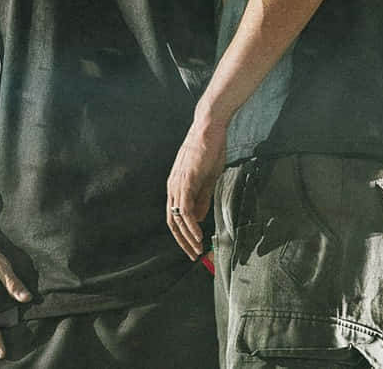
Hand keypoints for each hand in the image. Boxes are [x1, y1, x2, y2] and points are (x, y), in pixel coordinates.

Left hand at [166, 114, 226, 259]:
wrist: (210, 128)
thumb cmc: (210, 149)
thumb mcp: (207, 178)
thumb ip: (202, 198)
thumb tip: (198, 218)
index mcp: (177, 186)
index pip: (174, 216)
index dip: (182, 233)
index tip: (192, 246)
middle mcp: (173, 187)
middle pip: (172, 222)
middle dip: (182, 241)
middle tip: (193, 255)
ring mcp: (178, 185)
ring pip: (177, 219)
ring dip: (188, 237)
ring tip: (197, 250)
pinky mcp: (186, 182)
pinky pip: (185, 210)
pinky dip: (191, 226)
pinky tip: (199, 236)